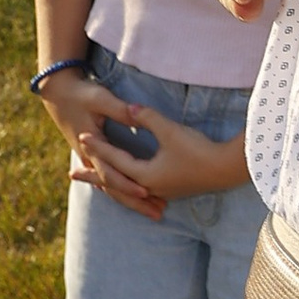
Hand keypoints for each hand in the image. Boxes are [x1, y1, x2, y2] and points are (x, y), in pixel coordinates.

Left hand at [66, 93, 251, 223]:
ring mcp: (160, 191)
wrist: (227, 169)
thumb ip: (147, 118)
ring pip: (127, 189)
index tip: (81, 137)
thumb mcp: (171, 131)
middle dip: (93, 177)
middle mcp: (149, 187)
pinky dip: (127, 187)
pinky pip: (139, 191)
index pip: (115, 159)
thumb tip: (128, 107)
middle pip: (114, 182)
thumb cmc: (199, 150)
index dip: (98, 147)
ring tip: (94, 182)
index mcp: (145, 175)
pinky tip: (129, 184)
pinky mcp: (171, 190)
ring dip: (109, 183)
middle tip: (71, 173)